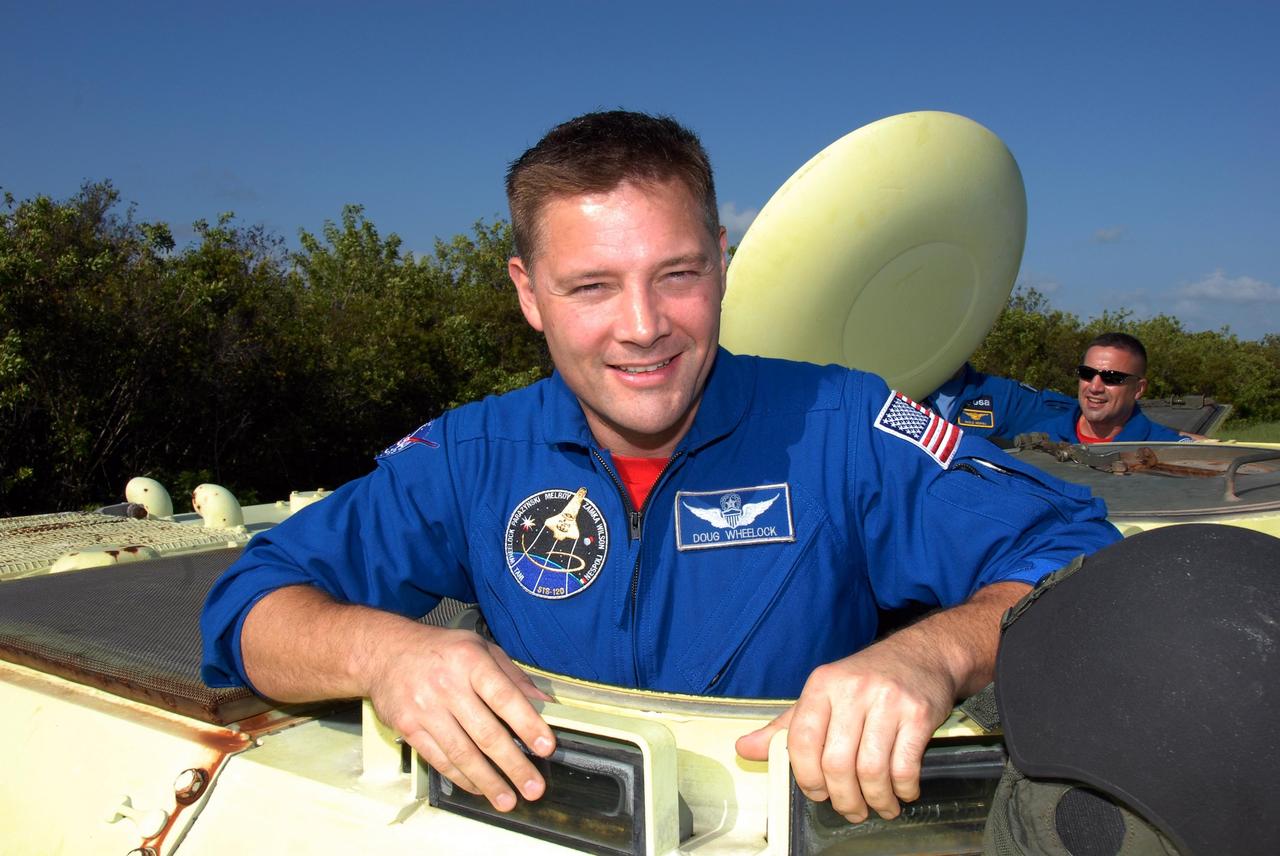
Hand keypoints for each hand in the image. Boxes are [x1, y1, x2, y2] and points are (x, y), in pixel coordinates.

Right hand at [365, 623, 554, 811]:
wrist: (385, 653)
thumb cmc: (441, 651)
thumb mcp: (481, 649)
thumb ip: (513, 677)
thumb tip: (546, 703)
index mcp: (471, 660)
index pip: (505, 697)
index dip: (528, 724)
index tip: (547, 747)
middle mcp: (447, 685)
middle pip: (486, 733)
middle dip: (513, 765)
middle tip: (533, 788)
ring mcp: (425, 709)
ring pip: (462, 753)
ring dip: (488, 781)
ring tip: (508, 799)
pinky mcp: (408, 728)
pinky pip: (440, 759)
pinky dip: (461, 777)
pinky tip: (478, 787)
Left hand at [735, 638, 955, 821]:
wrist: (921, 654)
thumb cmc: (865, 680)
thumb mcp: (822, 694)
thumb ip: (786, 726)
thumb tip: (744, 750)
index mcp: (822, 685)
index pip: (801, 739)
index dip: (806, 776)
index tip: (817, 794)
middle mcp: (852, 690)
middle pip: (836, 762)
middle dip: (843, 798)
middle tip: (851, 810)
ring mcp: (887, 701)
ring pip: (871, 769)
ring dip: (875, 800)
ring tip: (879, 807)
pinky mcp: (918, 713)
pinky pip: (905, 765)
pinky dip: (902, 789)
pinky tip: (902, 792)